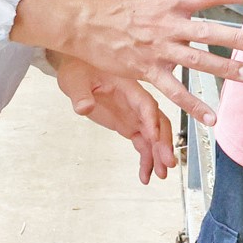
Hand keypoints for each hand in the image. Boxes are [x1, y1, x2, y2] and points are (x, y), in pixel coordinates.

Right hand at [14, 0, 242, 126]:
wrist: (86, 23)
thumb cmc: (119, 3)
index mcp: (170, 1)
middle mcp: (168, 24)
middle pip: (207, 31)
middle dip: (235, 37)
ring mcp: (159, 49)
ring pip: (196, 61)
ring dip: (223, 68)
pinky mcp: (148, 71)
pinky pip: (174, 91)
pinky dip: (194, 105)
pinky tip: (212, 117)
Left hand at [51, 51, 174, 183]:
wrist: (79, 68)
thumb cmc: (80, 69)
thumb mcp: (76, 81)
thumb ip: (81, 95)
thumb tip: (84, 107)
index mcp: (128, 87)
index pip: (146, 104)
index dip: (151, 121)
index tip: (154, 138)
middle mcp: (136, 102)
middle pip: (158, 122)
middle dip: (164, 143)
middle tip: (167, 163)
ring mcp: (134, 115)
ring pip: (154, 136)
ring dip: (159, 154)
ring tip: (161, 174)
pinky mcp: (128, 125)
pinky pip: (143, 143)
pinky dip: (147, 159)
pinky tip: (146, 175)